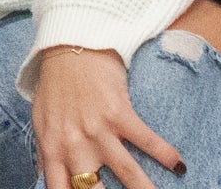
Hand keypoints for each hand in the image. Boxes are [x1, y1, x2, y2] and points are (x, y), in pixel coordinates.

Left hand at [29, 45, 181, 188]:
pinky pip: (147, 140)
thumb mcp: (41, 120)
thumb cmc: (55, 86)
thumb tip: (44, 178)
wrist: (68, 46)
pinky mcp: (119, 112)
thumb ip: (45, 152)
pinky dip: (166, 154)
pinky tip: (179, 165)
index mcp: (53, 148)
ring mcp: (98, 129)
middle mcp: (75, 144)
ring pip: (128, 173)